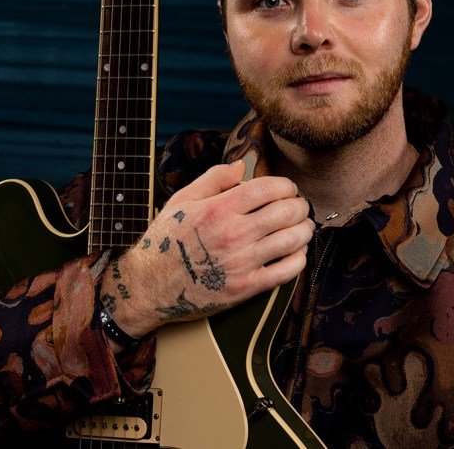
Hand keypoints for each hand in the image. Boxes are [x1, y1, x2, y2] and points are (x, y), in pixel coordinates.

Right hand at [101, 161, 313, 338]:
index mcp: (219, 209)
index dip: (286, 186)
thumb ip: (214, 179)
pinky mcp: (245, 288)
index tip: (288, 189)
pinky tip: (296, 252)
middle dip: (300, 206)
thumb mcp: (182, 201)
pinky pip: (287, 272)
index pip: (268, 188)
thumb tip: (241, 165)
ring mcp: (241, 263)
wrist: (149, 286)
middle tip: (299, 206)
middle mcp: (233, 234)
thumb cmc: (165, 242)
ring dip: (305, 230)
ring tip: (304, 226)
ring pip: (292, 240)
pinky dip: (299, 258)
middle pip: (286, 212)